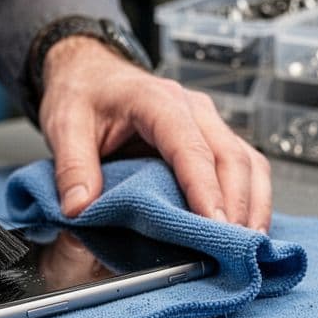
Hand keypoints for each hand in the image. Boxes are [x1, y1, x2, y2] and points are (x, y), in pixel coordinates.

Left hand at [38, 36, 272, 231]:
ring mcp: (206, 121)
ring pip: (246, 160)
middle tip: (233, 246)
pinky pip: (244, 164)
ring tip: (249, 243)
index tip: (213, 223)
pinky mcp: (211, 137)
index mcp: (156, 100)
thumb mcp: (65, 125)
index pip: (189, 145)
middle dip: (236, 203)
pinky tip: (247, 225)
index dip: (204, 186)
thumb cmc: (83, 93)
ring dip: (252, 202)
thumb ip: (72, 166)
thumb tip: (79, 207)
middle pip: (229, 155)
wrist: (90, 72)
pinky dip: (251, 195)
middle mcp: (191, 108)